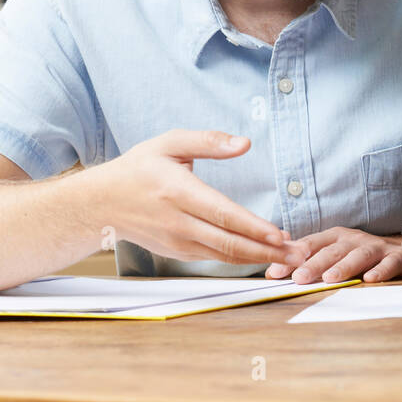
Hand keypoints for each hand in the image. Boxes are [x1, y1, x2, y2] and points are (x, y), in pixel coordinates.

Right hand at [98, 129, 307, 266]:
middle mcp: (178, 222)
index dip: (253, 228)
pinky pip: (215, 259)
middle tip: (300, 255)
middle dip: (268, 251)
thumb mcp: (169, 143)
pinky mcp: (178, 253)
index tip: (280, 235)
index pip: (222, 215)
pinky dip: (242, 260)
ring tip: (292, 259)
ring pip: (225, 256)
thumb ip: (209, 141)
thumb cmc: (139, 168)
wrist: (102, 203)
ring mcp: (177, 242)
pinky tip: (264, 256)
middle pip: (229, 243)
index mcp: (178, 192)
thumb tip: (245, 143)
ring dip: (260, 259)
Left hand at [264, 226, 401, 283]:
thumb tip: (272, 270)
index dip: (293, 258)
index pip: (311, 246)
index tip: (275, 272)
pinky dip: (380, 272)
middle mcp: (354, 240)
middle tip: (299, 278)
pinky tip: (370, 281)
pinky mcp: (398, 258)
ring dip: (344, 266)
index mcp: (336, 237)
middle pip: (332, 251)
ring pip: (359, 255)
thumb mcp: (336, 254)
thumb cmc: (363, 258)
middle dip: (314, 263)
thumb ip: (308, 260)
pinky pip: (389, 264)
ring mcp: (377, 248)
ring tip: (330, 279)